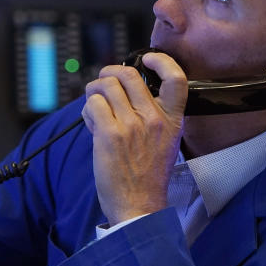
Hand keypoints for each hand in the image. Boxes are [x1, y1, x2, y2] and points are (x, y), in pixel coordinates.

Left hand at [81, 52, 187, 225]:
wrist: (139, 206)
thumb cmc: (148, 177)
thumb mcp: (164, 142)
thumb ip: (152, 116)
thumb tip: (125, 92)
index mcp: (171, 120)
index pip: (176, 78)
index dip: (161, 60)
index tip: (148, 58)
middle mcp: (153, 119)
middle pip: (129, 74)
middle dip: (110, 72)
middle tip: (103, 82)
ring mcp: (131, 125)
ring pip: (106, 86)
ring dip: (94, 91)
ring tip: (95, 105)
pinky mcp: (110, 135)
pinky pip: (93, 105)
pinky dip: (88, 109)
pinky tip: (92, 122)